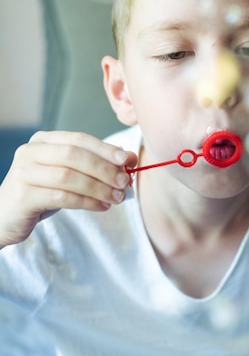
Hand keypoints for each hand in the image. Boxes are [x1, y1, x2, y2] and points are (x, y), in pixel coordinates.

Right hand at [0, 130, 137, 247]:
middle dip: (104, 169)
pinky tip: (102, 207)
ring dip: (98, 188)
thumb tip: (129, 159)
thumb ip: (94, 166)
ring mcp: (24, 173)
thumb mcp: (68, 176)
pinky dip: (87, 202)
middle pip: (74, 155)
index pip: (79, 139)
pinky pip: (62, 197)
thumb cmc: (41, 193)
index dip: (105, 149)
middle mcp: (30, 152)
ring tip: (116, 198)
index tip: (127, 160)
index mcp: (42, 141)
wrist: (5, 216)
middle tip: (125, 183)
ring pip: (69, 177)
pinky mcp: (23, 195)